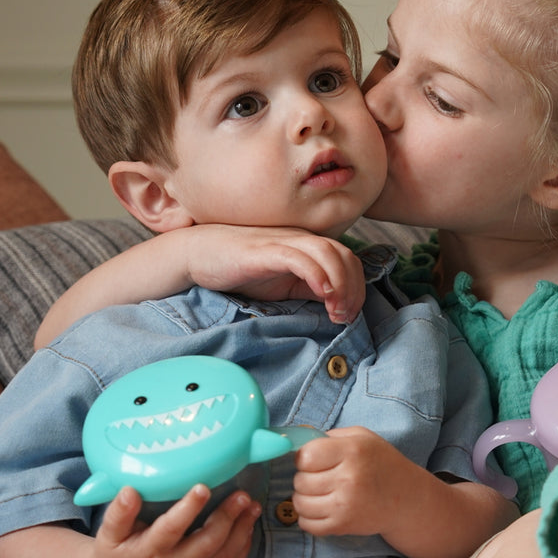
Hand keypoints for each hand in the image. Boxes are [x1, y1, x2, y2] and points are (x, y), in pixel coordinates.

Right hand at [88, 484, 260, 557]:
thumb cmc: (116, 553)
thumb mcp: (108, 534)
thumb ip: (118, 514)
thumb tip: (130, 491)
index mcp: (148, 551)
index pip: (170, 529)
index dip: (188, 509)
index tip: (202, 487)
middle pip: (205, 544)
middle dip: (226, 518)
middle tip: (241, 494)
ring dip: (241, 531)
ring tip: (252, 505)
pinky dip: (242, 549)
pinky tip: (249, 526)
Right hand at [183, 225, 366, 322]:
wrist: (201, 253)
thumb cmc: (242, 268)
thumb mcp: (284, 283)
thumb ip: (310, 288)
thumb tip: (337, 305)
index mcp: (308, 247)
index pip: (349, 261)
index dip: (357, 289)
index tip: (348, 315)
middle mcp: (301, 240)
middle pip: (345, 257)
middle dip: (353, 289)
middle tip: (343, 317)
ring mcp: (283, 242)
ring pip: (329, 253)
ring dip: (340, 284)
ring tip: (335, 310)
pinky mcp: (265, 250)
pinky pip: (299, 257)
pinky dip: (316, 274)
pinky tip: (321, 293)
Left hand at [291, 427, 405, 536]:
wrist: (405, 498)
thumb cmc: (381, 462)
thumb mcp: (362, 437)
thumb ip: (330, 436)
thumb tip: (295, 441)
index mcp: (352, 451)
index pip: (305, 456)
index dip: (304, 458)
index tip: (314, 460)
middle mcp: (348, 479)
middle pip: (300, 481)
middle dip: (305, 478)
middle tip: (319, 477)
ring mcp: (345, 506)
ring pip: (300, 503)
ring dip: (304, 498)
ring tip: (318, 493)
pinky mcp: (342, 526)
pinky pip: (307, 524)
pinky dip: (308, 517)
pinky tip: (321, 508)